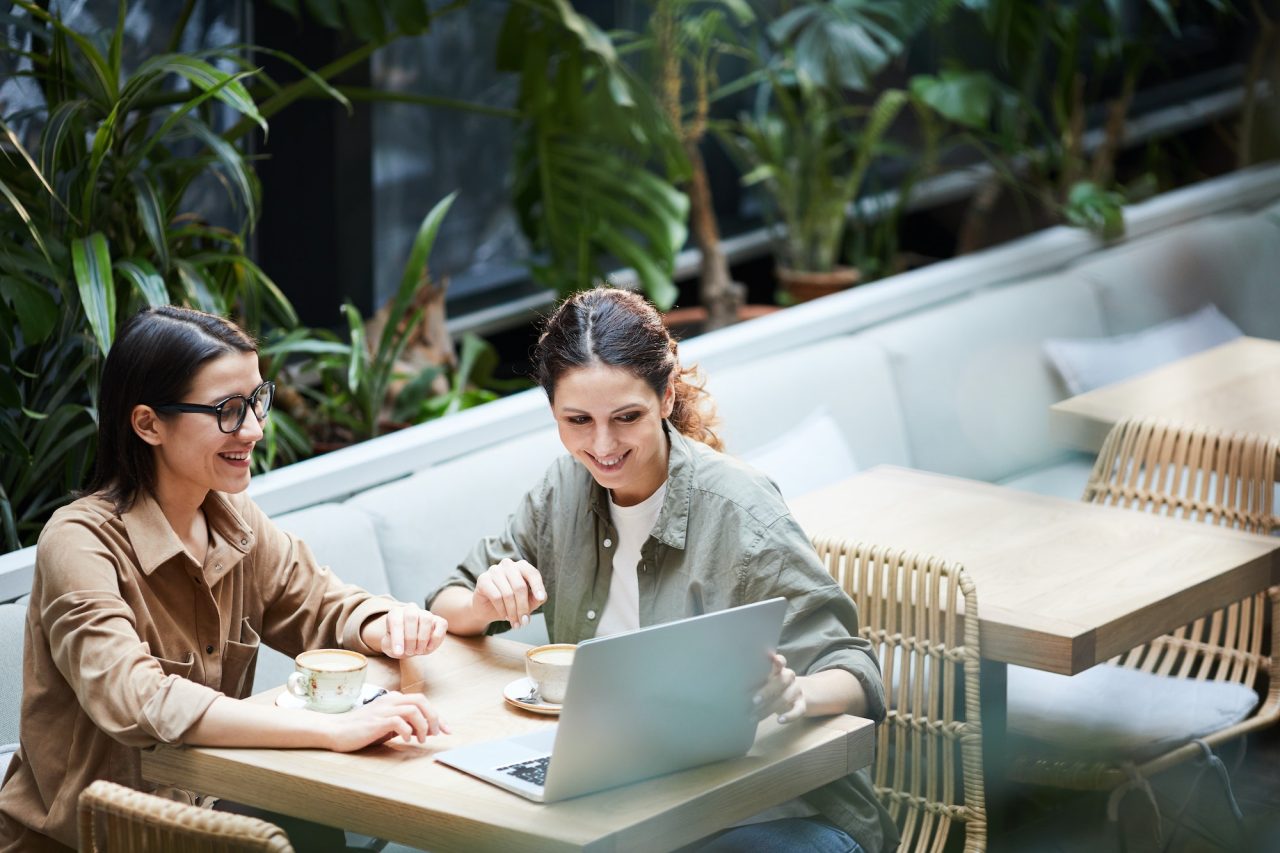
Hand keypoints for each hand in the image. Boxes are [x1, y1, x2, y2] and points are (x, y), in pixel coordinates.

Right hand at [324, 690, 448, 751]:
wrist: (335, 731)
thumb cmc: (361, 730)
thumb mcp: (386, 726)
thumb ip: (403, 725)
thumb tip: (423, 731)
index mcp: (394, 700)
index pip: (422, 702)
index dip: (437, 716)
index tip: (447, 730)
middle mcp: (390, 701)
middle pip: (421, 701)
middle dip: (434, 717)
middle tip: (436, 734)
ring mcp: (383, 710)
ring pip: (414, 709)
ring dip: (423, 726)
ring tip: (422, 739)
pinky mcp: (377, 721)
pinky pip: (399, 721)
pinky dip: (407, 731)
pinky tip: (406, 740)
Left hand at [372, 604, 447, 657]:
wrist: (409, 644)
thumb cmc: (398, 644)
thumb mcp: (389, 646)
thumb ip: (390, 645)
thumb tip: (399, 649)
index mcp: (395, 613)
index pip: (395, 621)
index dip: (397, 638)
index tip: (398, 652)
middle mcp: (410, 609)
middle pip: (411, 616)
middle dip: (410, 638)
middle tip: (409, 652)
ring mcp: (425, 613)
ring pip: (426, 619)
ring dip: (422, 638)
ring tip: (418, 651)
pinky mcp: (438, 620)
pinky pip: (441, 624)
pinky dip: (436, 638)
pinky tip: (429, 647)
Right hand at [473, 558, 545, 626]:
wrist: (487, 609)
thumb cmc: (511, 603)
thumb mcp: (528, 602)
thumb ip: (537, 598)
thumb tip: (541, 597)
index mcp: (521, 566)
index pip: (532, 573)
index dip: (537, 586)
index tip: (540, 598)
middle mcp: (508, 565)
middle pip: (520, 586)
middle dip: (523, 607)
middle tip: (524, 622)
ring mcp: (494, 570)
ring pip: (508, 594)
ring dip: (512, 612)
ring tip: (515, 622)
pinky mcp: (483, 579)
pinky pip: (496, 596)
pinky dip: (502, 609)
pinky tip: (504, 616)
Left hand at [753, 653, 805, 723]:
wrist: (793, 696)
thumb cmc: (772, 687)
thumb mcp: (765, 681)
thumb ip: (755, 680)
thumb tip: (734, 685)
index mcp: (779, 669)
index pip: (781, 661)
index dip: (778, 660)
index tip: (771, 658)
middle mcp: (789, 678)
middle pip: (781, 681)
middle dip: (767, 691)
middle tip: (753, 700)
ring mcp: (797, 691)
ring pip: (785, 698)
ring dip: (769, 708)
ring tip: (754, 716)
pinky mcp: (801, 704)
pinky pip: (798, 711)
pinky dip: (789, 716)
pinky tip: (779, 720)